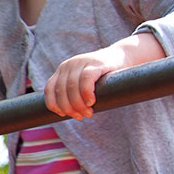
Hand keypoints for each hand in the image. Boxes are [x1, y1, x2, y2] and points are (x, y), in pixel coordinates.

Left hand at [44, 32, 162, 119]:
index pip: (49, 89)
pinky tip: (91, 102)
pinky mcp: (95, 63)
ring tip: (88, 113)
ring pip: (71, 87)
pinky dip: (86, 93)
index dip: (54, 105)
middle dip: (68, 108)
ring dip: (78, 105)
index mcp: (63, 70)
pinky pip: (86, 79)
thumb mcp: (83, 82)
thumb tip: (66, 113)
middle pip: (60, 91)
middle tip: (80, 116)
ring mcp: (81, 62)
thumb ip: (73, 92)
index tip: (63, 115)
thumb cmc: (102, 75)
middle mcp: (69, 65)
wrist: (123, 56)